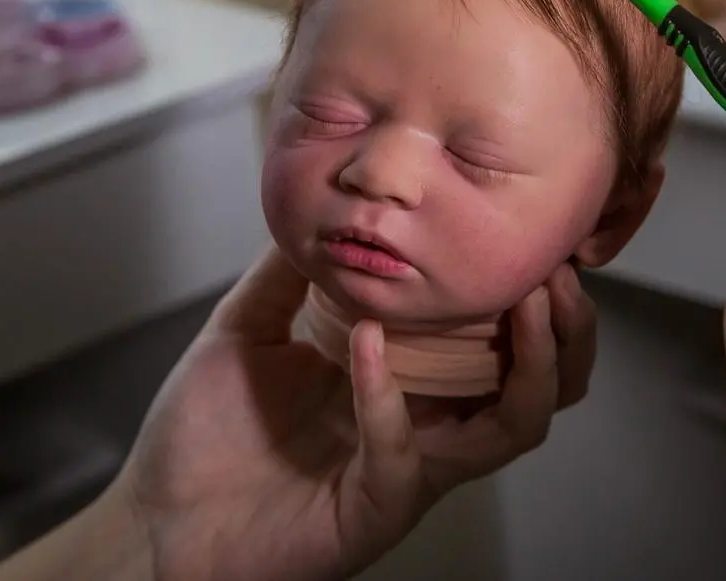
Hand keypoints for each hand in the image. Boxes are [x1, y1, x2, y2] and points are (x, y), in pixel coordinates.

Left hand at [113, 247, 593, 580]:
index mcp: (411, 384)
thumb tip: (318, 203)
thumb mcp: (248, 330)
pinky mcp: (375, 508)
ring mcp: (409, 472)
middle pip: (542, 390)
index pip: (506, 343)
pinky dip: (388, 392)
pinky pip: (404, 452)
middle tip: (557, 275)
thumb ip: (287, 272)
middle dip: (566, 332)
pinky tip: (367, 340)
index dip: (539, 296)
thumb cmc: (204, 439)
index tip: (542, 237)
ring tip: (525, 302)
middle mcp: (427, 427)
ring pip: (514, 429)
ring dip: (530, 363)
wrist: (158, 522)